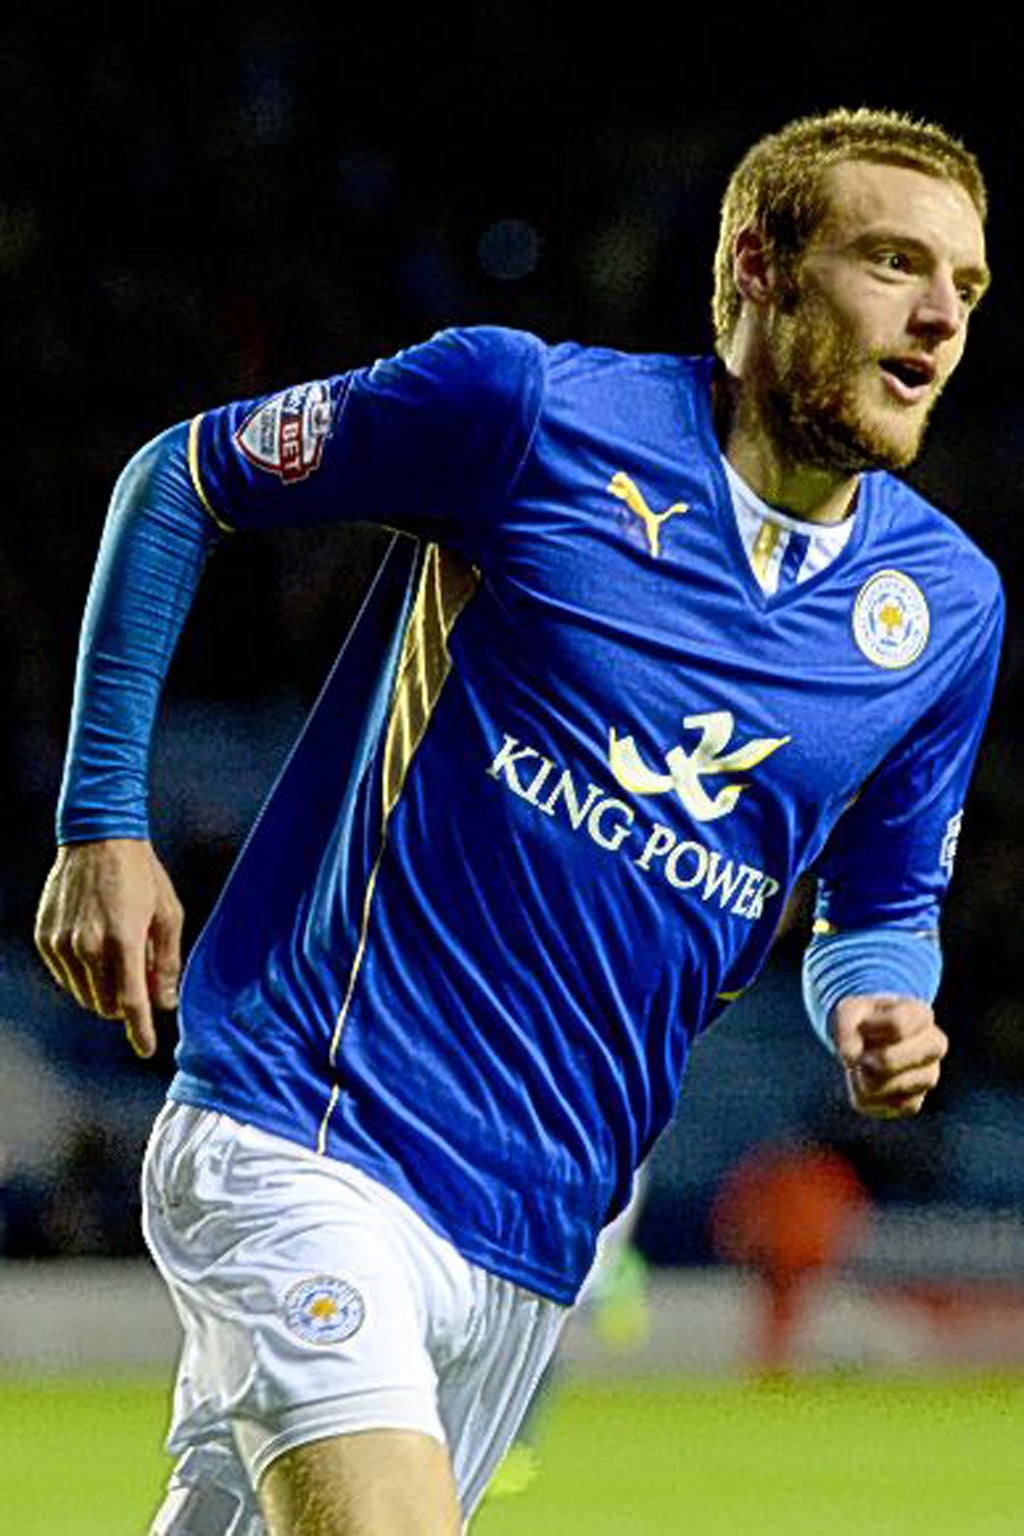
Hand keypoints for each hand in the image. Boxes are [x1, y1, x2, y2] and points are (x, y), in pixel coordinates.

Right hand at [34, 838, 183, 1058]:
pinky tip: (95, 949)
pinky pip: (65, 977)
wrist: (99, 838)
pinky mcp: (45, 938)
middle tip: (139, 974)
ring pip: (84, 994)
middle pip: (106, 1004)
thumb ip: (167, 963)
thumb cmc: (142, 875)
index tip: (146, 1049)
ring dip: (104, 990)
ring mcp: (61, 943)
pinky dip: (82, 975)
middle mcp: (87, 945)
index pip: (131, 1001)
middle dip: (126, 1003)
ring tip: (118, 955)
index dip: (140, 1030)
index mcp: (122, 939)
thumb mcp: (168, 915)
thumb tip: (165, 1004)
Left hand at [830, 995, 947, 1117]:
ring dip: (864, 1078)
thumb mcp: (848, 1012)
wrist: (870, 1041)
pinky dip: (867, 1097)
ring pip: (886, 1086)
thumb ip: (845, 1028)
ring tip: (863, 1066)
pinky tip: (865, 1083)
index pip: (896, 1025)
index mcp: (922, 1015)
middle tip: (860, 1056)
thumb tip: (851, 1058)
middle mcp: (934, 1046)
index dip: (868, 1028)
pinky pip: (885, 1107)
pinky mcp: (915, 1102)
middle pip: (889, 1061)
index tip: (863, 1026)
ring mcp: (929, 1076)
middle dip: (864, 1059)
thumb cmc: (864, 1021)